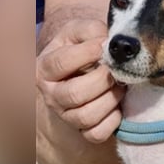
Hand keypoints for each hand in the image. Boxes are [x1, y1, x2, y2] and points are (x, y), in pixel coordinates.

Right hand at [36, 17, 124, 143]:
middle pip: (75, 93)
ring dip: (110, 100)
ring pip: (87, 116)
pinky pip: (97, 134)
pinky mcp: (83, 132)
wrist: (84, 72)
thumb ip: (90, 30)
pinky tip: (117, 106)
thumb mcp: (79, 33)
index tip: (103, 47)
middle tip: (115, 71)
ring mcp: (67, 116)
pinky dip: (112, 120)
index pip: (60, 63)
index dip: (85, 54)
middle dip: (102, 80)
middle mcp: (51, 95)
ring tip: (119, 86)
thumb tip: (105, 40)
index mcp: (44, 69)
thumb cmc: (81, 50)